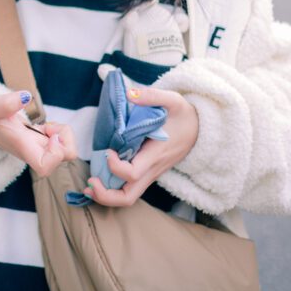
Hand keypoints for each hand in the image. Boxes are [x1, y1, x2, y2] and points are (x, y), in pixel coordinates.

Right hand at [0, 91, 76, 175]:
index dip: (55, 153)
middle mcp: (34, 152)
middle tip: (49, 127)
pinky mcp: (43, 144)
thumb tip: (26, 96)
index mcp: (23, 148)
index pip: (45, 167)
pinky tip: (44, 127)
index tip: (50, 135)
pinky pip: (62, 142)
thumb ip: (5, 102)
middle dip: (65, 138)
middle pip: (64, 158)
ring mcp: (40, 149)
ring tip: (45, 126)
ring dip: (63, 134)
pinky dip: (59, 131)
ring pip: (67, 150)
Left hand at [83, 86, 198, 206]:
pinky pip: (129, 189)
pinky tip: (99, 179)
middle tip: (89, 182)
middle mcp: (152, 169)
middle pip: (128, 197)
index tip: (108, 150)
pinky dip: (112, 189)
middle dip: (106, 195)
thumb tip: (129, 93)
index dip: (116, 167)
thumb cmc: (184, 115)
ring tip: (89, 185)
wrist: (202, 129)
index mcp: (156, 154)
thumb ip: (151, 95)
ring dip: (106, 196)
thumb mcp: (172, 100)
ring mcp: (150, 174)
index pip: (133, 173)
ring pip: (128, 197)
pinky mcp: (148, 173)